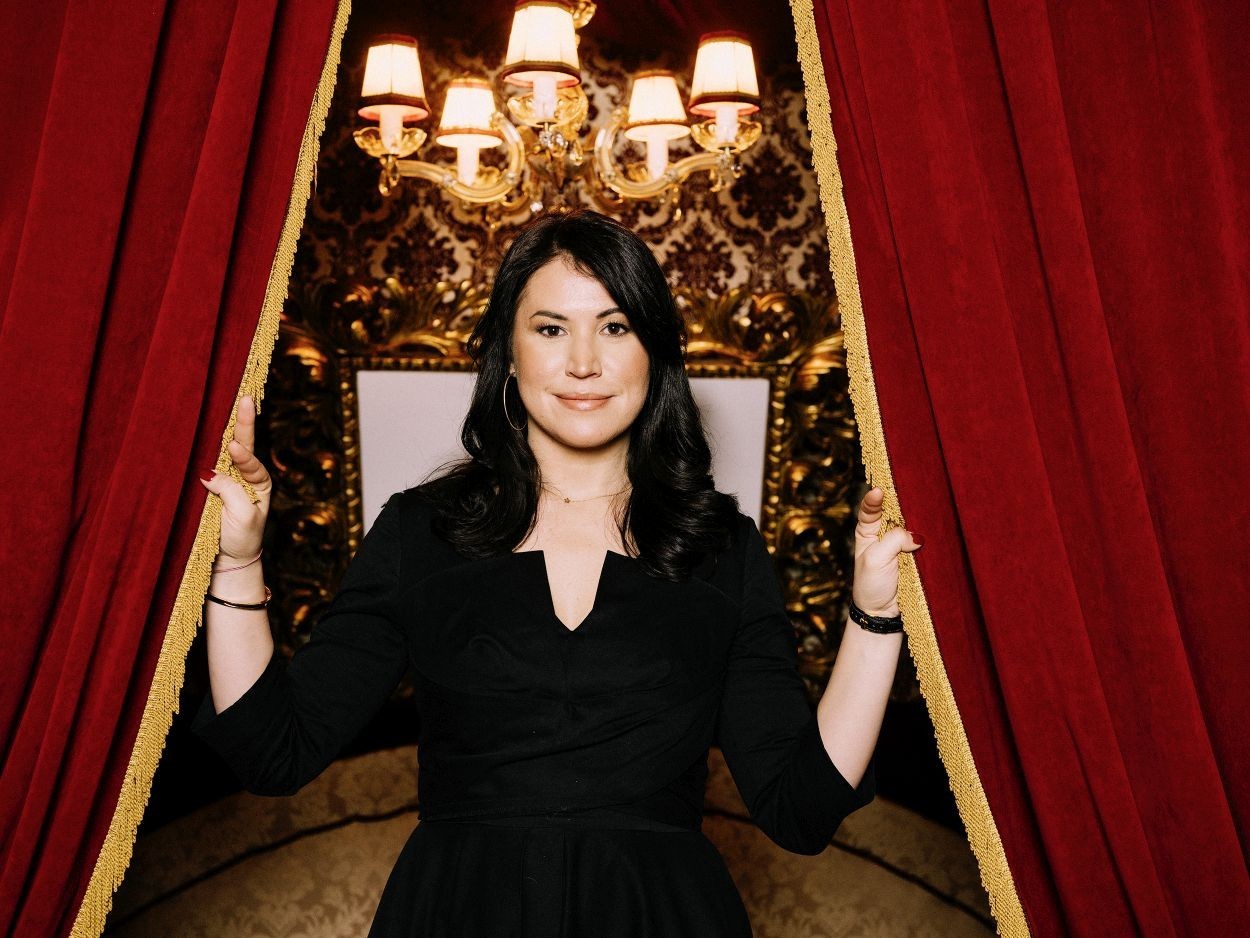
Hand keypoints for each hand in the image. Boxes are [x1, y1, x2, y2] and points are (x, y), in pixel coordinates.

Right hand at [198, 394, 271, 560]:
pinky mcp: (206, 484)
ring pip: (222, 448)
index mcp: (258, 482)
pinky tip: (200, 428)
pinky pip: (205, 462)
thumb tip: (208, 472)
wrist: (228, 557)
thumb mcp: (243, 516)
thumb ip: (230, 492)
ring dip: (223, 427)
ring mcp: (224, 476)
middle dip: (243, 421)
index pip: (252, 463)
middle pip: (242, 443)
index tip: (235, 448)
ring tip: (230, 401)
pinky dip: (202, 446)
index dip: (243, 456)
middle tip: (246, 398)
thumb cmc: (241, 537)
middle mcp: (242, 474)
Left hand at [852, 487, 922, 616]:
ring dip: (919, 518)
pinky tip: (937, 526)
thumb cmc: (871, 584)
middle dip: (903, 502)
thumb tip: (917, 536)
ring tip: (927, 505)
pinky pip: (925, 542)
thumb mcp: (875, 559)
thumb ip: (893, 541)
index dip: (874, 499)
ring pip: (913, 525)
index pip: (870, 509)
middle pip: (896, 512)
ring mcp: (903, 543)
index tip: (878, 492)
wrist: (883, 612)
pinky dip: (930, 536)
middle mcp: (886, 533)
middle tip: (912, 491)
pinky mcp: (917, 555)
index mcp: (868, 530)